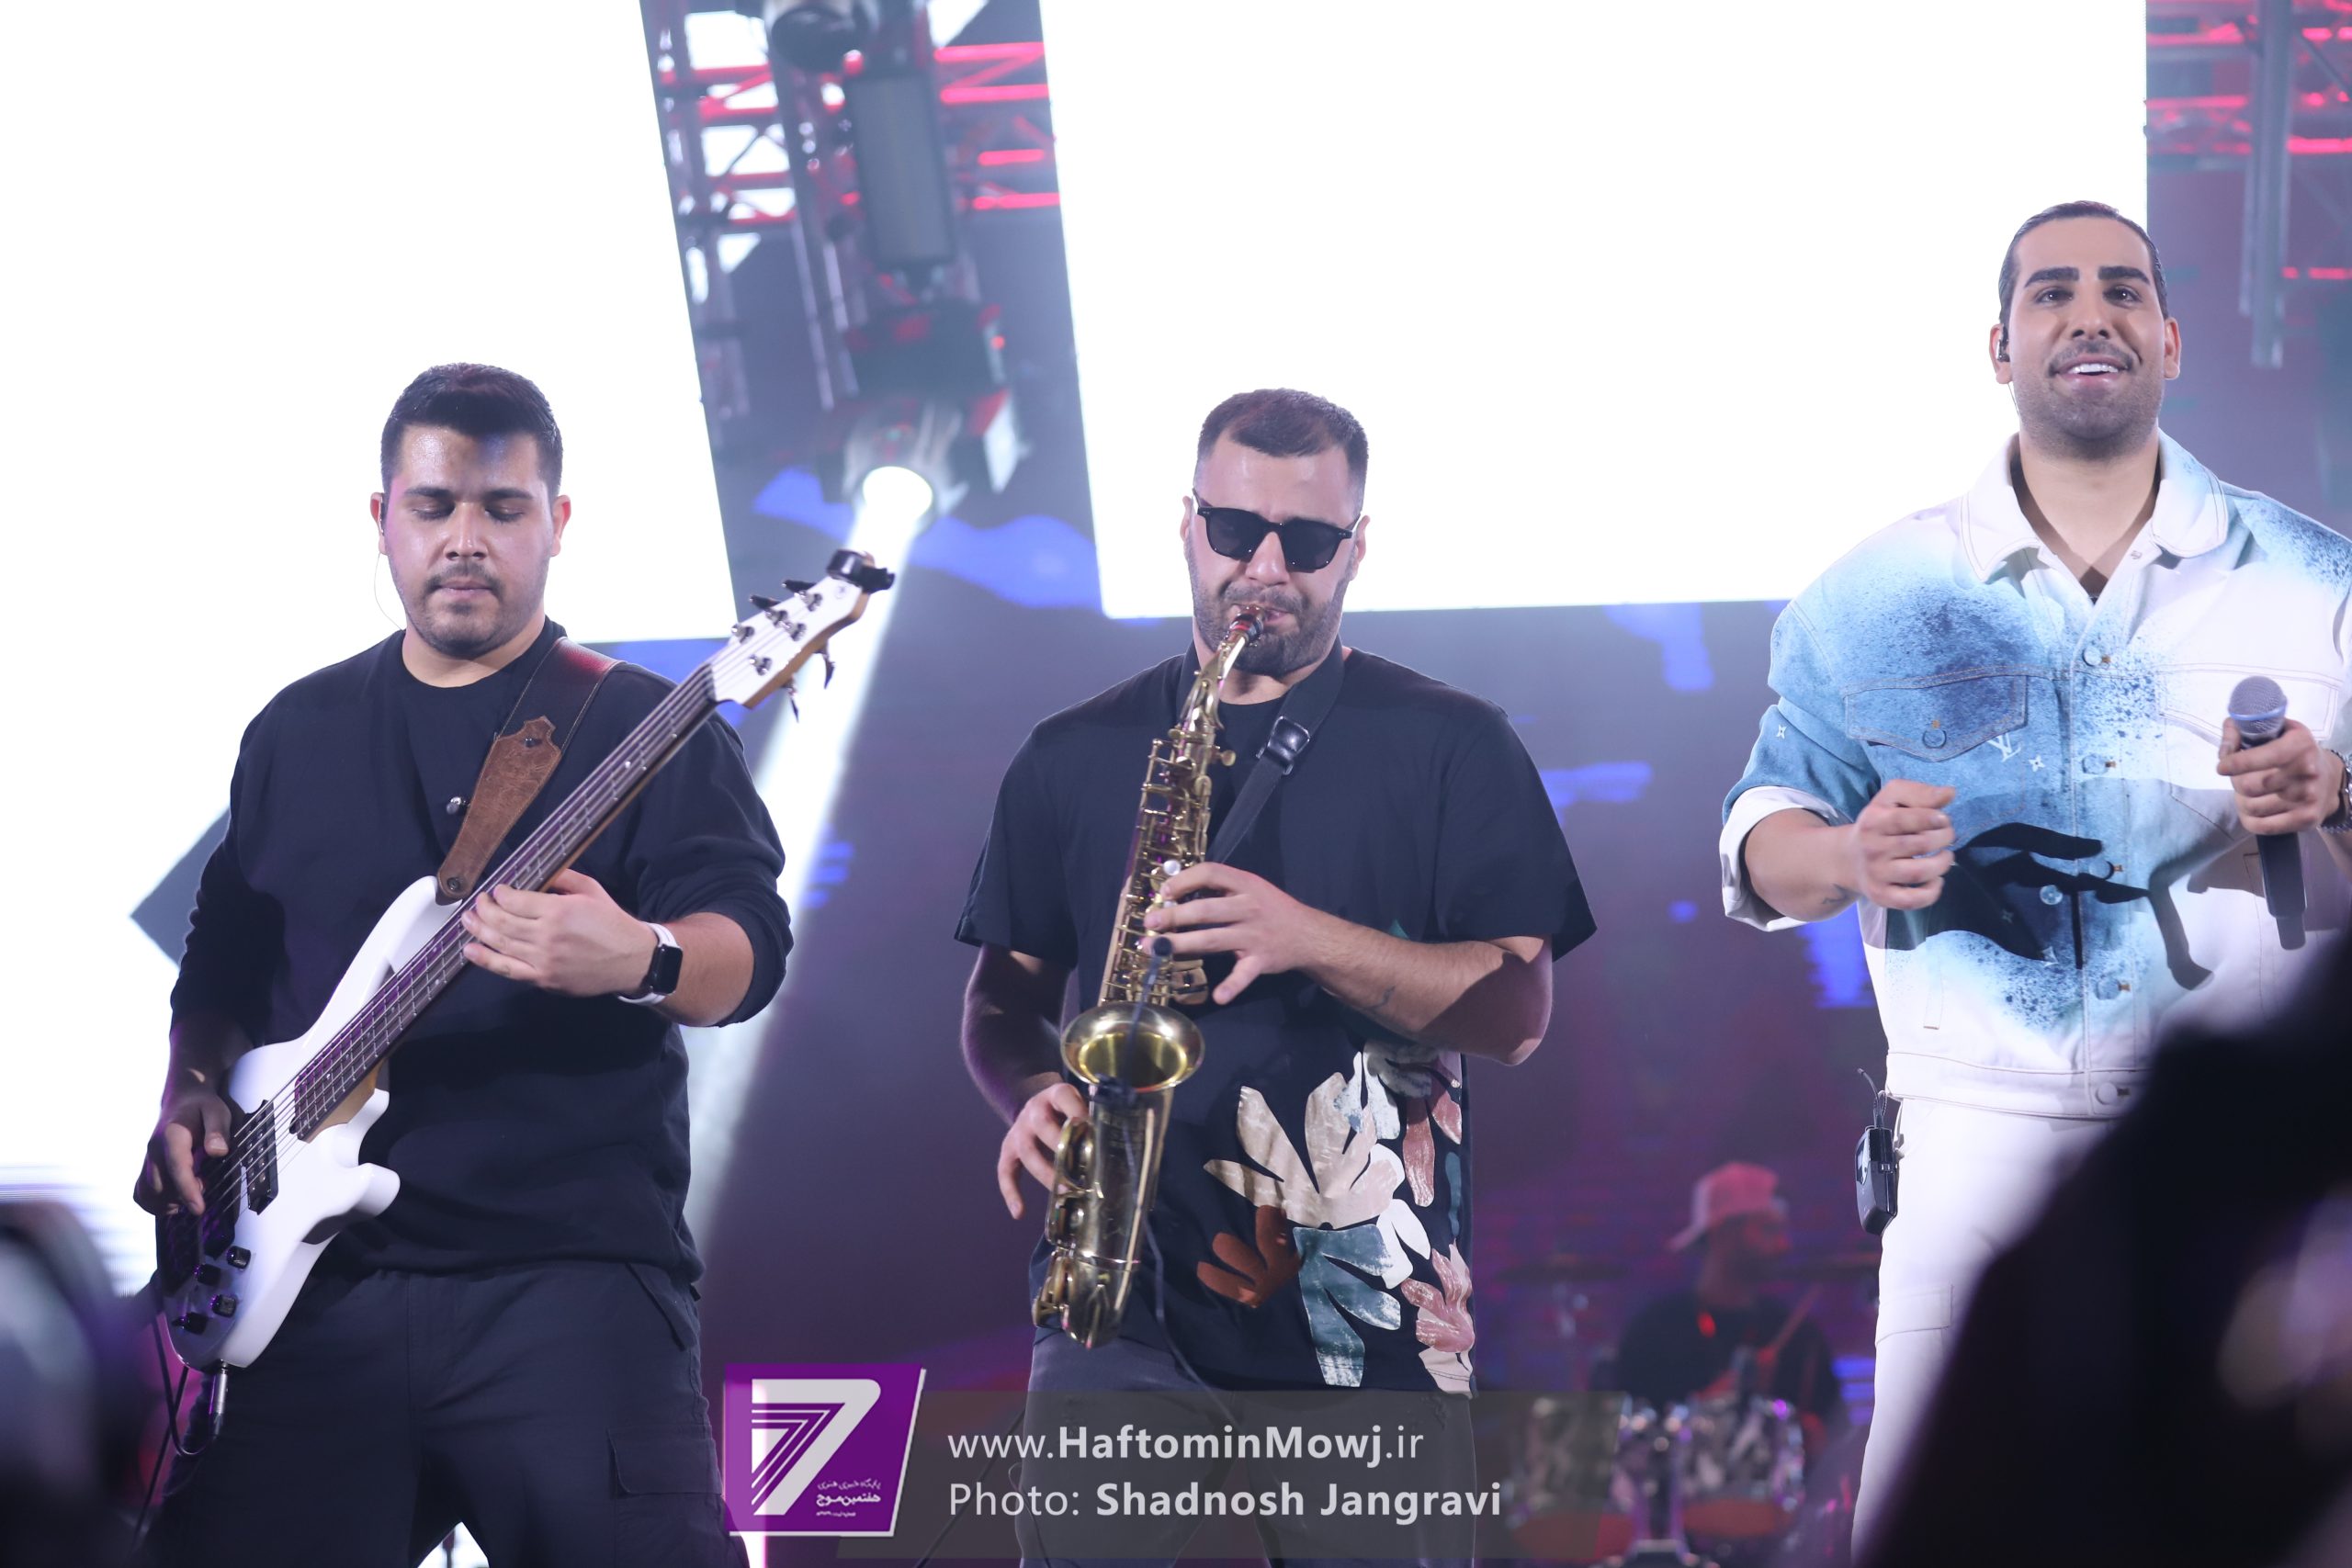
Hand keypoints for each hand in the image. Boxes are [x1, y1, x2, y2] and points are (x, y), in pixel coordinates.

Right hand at [135, 1088, 231, 1215]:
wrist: (182, 1100)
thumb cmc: (203, 1107)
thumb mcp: (217, 1111)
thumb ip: (218, 1130)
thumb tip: (218, 1152)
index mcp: (172, 1136)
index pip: (177, 1167)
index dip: (187, 1190)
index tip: (199, 1209)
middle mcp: (154, 1150)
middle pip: (160, 1186)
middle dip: (182, 1198)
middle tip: (204, 1188)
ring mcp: (147, 1159)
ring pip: (148, 1193)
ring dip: (168, 1203)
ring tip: (191, 1196)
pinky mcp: (145, 1167)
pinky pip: (141, 1193)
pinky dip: (154, 1204)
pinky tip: (174, 1202)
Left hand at [460, 868, 656, 995]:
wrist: (632, 960)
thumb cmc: (613, 923)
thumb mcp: (593, 890)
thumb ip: (563, 878)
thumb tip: (537, 874)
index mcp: (560, 910)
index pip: (514, 900)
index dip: (500, 893)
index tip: (498, 890)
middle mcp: (547, 935)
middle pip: (501, 921)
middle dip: (484, 908)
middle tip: (478, 902)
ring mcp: (543, 960)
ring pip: (500, 943)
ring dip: (478, 929)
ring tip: (467, 920)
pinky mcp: (543, 979)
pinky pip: (507, 969)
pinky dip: (485, 959)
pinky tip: (471, 950)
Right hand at [998, 1081, 1085, 1219]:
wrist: (1035, 1103)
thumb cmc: (1068, 1110)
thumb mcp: (1080, 1103)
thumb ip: (1095, 1118)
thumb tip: (1122, 1147)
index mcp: (1055, 1094)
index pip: (1065, 1097)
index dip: (1078, 1113)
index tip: (1093, 1131)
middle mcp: (1033, 1110)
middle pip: (1043, 1126)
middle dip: (1062, 1148)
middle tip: (1082, 1171)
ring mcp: (1018, 1130)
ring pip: (1027, 1151)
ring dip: (1045, 1173)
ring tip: (1065, 1193)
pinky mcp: (1008, 1148)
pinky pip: (1005, 1170)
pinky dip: (1010, 1192)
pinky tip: (1020, 1212)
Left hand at [1142, 863, 1333, 1003]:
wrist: (1309, 935)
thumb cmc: (1271, 908)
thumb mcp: (1251, 887)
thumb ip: (1221, 887)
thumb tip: (1175, 889)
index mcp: (1245, 884)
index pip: (1212, 873)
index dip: (1185, 880)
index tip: (1165, 891)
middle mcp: (1248, 907)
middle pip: (1205, 910)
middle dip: (1174, 916)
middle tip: (1150, 923)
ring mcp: (1254, 935)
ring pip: (1212, 940)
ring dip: (1181, 945)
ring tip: (1155, 949)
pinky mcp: (1260, 961)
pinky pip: (1243, 975)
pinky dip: (1231, 987)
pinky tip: (1218, 996)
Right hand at [1845, 780, 1956, 910]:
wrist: (1847, 858)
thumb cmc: (1878, 824)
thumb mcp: (1890, 800)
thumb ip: (1919, 793)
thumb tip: (1950, 793)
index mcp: (1873, 821)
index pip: (1905, 819)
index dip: (1932, 818)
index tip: (1944, 819)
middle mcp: (1872, 849)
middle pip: (1919, 845)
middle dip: (1944, 838)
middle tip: (1947, 836)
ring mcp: (1876, 874)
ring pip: (1919, 872)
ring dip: (1943, 864)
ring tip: (1945, 857)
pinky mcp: (1881, 896)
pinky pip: (1911, 900)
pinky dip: (1932, 892)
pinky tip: (1936, 880)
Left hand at [2219, 718, 2343, 834]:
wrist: (2330, 780)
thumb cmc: (2294, 753)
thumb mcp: (2277, 732)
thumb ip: (2244, 731)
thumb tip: (2224, 749)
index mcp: (2299, 745)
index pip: (2259, 757)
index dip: (2234, 763)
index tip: (2222, 767)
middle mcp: (2307, 771)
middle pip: (2248, 785)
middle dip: (2235, 782)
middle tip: (2238, 779)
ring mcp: (2308, 797)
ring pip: (2251, 806)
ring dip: (2241, 801)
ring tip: (2248, 793)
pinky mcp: (2306, 819)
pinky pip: (2261, 826)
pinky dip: (2248, 820)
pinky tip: (2252, 810)